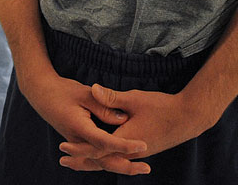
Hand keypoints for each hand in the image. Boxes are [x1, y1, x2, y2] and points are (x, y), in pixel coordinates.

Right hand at [20, 73, 149, 176]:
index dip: (125, 145)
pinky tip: (121, 163)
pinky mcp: (77, 143)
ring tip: (140, 168)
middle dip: (126, 164)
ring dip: (120, 165)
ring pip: (99, 161)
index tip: (143, 145)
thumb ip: (104, 105)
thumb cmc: (62, 90)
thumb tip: (123, 118)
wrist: (41, 93)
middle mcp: (77, 141)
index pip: (105, 142)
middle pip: (104, 159)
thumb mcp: (84, 92)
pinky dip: (108, 162)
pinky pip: (94, 157)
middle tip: (147, 168)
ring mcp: (76, 144)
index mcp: (78, 127)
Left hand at [59, 84, 204, 173]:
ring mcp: (137, 153)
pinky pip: (119, 158)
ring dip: (93, 160)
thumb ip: (112, 97)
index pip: (97, 149)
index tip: (63, 147)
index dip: (79, 148)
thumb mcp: (134, 98)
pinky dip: (106, 158)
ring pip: (111, 161)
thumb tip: (92, 88)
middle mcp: (130, 152)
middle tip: (63, 161)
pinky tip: (101, 153)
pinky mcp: (142, 149)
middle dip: (82, 160)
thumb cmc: (161, 107)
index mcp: (125, 140)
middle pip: (101, 160)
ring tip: (77, 161)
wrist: (187, 118)